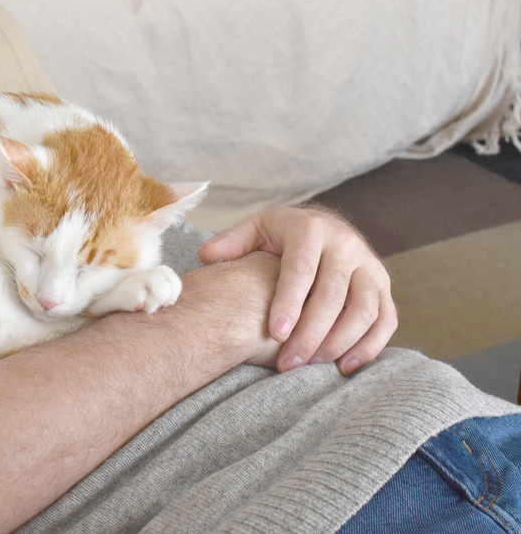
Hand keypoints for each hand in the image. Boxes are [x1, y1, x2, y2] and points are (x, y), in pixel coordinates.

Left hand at [197, 206, 396, 374]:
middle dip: (311, 332)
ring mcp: (370, 266)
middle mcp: (346, 244)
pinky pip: (386, 319)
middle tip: (288, 362)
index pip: (302, 269)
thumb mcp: (256, 229)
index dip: (290, 302)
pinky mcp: (384, 286)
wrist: (323, 226)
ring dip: (339, 343)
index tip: (276, 333)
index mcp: (310, 229)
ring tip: (310, 365)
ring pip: (364, 309)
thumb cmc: (281, 235)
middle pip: (334, 294)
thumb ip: (232, 242)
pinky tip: (344, 367)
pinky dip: (370, 345)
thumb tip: (208, 255)